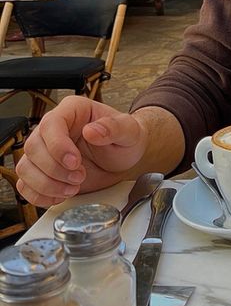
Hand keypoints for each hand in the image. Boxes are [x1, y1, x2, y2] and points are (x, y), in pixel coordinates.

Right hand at [15, 96, 147, 207]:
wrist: (123, 157)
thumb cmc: (124, 139)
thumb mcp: (129, 131)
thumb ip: (114, 127)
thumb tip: (92, 130)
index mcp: (72, 110)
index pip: (51, 124)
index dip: (58, 146)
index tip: (75, 162)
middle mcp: (53, 129)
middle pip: (33, 147)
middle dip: (55, 169)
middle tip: (79, 177)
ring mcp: (45, 151)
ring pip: (25, 168)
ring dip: (47, 184)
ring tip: (72, 188)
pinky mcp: (42, 172)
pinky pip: (25, 185)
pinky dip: (39, 195)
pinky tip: (60, 195)